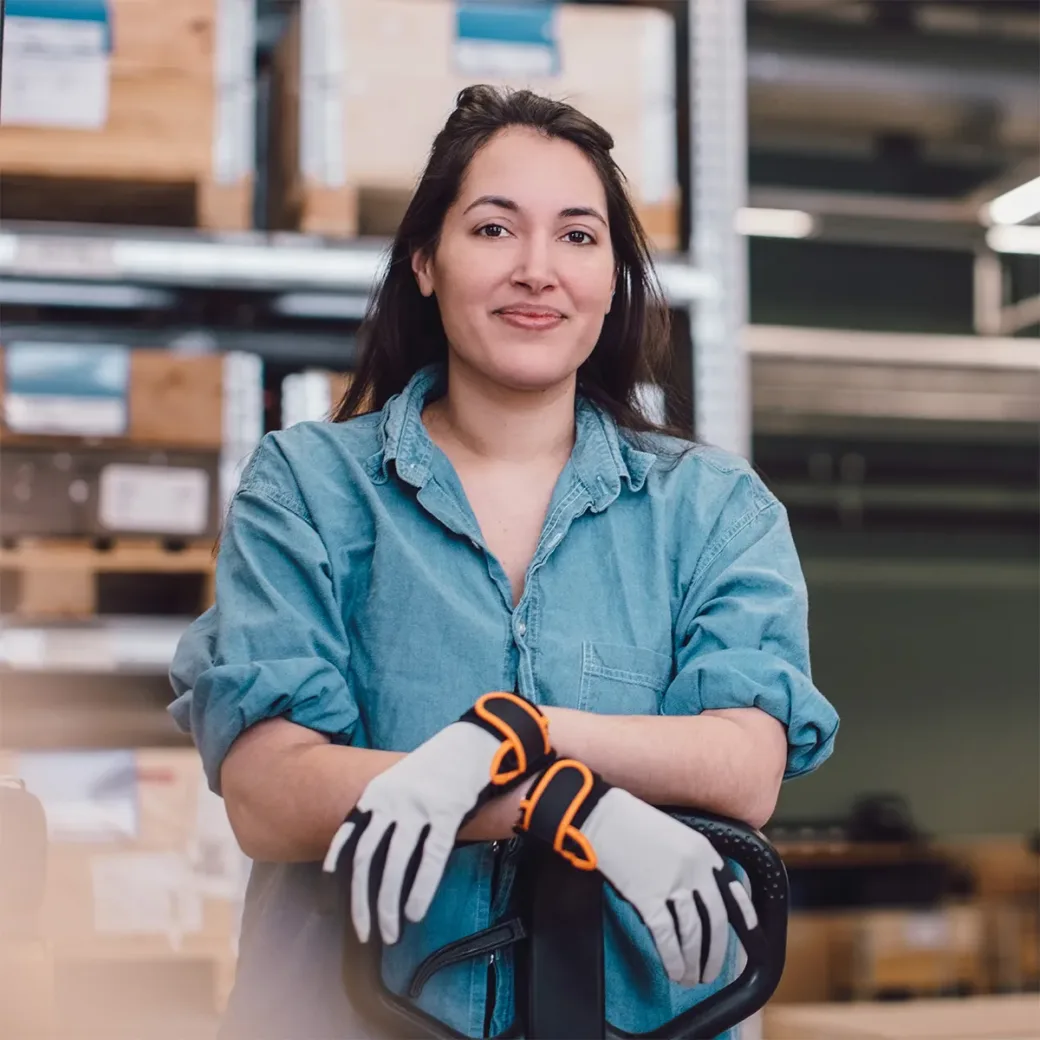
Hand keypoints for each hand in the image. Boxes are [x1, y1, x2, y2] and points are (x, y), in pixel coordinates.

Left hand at [323, 693, 551, 945]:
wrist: (474, 741)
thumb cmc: (440, 766)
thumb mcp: (401, 779)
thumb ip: (384, 808)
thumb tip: (377, 848)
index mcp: (377, 793)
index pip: (350, 834)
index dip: (337, 862)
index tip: (330, 887)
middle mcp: (392, 801)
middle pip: (367, 858)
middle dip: (361, 901)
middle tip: (364, 931)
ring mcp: (418, 806)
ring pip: (395, 864)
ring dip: (389, 905)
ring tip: (390, 933)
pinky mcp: (447, 812)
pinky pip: (430, 859)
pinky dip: (420, 890)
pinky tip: (415, 912)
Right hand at [584, 787, 750, 986]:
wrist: (602, 815)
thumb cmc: (633, 822)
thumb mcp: (676, 834)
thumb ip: (693, 861)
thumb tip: (699, 894)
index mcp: (704, 852)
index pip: (733, 891)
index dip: (745, 919)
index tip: (751, 938)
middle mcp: (694, 870)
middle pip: (715, 921)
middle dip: (716, 953)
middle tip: (712, 971)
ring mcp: (672, 885)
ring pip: (692, 935)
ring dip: (694, 962)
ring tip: (691, 978)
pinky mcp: (647, 897)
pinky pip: (666, 937)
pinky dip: (673, 959)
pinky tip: (674, 971)